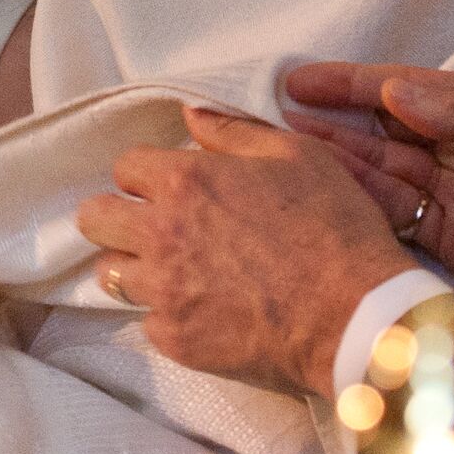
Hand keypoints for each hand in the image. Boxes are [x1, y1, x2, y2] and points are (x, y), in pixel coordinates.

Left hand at [78, 108, 418, 398]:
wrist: (358, 317)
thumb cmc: (336, 229)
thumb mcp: (299, 156)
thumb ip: (235, 132)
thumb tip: (190, 115)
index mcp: (186, 182)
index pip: (124, 167)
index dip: (147, 175)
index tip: (168, 188)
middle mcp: (161, 234)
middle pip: (95, 219)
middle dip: (117, 218)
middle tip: (153, 228)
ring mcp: (164, 291)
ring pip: (110, 274)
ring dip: (136, 268)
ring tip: (175, 272)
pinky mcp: (175, 339)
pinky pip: (146, 322)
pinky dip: (167, 315)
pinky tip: (203, 310)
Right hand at [279, 63, 453, 375]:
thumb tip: (396, 91)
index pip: (410, 89)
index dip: (354, 83)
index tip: (301, 79)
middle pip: (384, 130)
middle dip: (331, 120)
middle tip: (271, 115)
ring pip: (382, 175)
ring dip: (336, 163)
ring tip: (283, 153)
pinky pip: (397, 221)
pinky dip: (360, 209)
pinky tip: (321, 200)